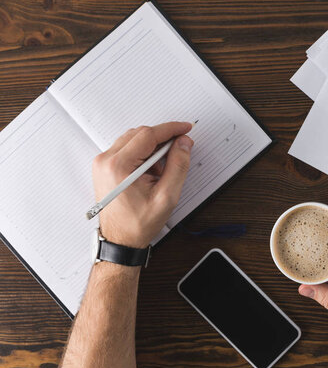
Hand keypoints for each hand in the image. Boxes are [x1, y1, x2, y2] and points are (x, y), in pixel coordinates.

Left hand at [92, 122, 193, 248]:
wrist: (120, 239)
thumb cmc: (137, 223)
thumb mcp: (166, 196)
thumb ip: (178, 166)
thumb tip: (183, 144)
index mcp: (119, 166)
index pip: (148, 135)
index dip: (170, 129)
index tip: (185, 129)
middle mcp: (106, 161)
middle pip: (140, 134)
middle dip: (163, 139)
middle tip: (180, 149)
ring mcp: (103, 163)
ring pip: (134, 139)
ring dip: (153, 147)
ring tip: (163, 168)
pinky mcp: (105, 166)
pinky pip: (127, 149)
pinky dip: (143, 154)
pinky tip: (151, 170)